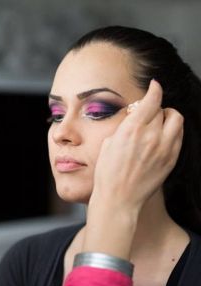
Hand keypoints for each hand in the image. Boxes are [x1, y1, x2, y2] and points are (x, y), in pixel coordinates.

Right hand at [84, 80, 182, 258]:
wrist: (118, 198)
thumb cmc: (107, 174)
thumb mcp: (108, 144)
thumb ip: (124, 128)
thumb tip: (133, 119)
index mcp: (132, 129)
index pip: (151, 100)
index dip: (154, 89)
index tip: (154, 86)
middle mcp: (151, 135)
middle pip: (162, 109)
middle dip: (155, 108)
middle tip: (148, 113)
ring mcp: (164, 148)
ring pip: (176, 120)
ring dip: (168, 117)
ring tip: (159, 122)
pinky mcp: (171, 159)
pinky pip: (179, 136)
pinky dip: (173, 131)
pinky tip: (162, 136)